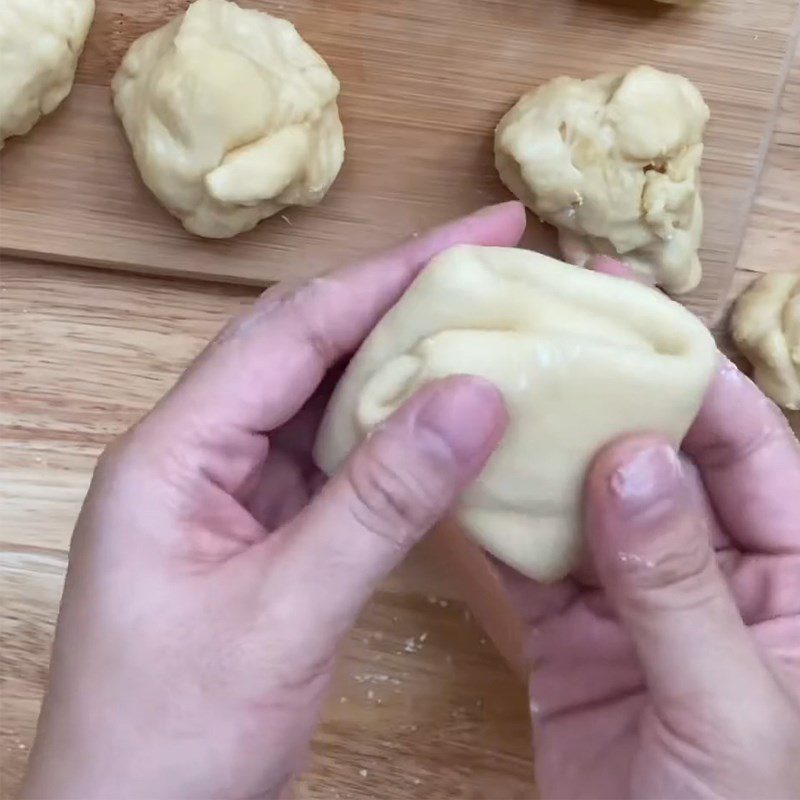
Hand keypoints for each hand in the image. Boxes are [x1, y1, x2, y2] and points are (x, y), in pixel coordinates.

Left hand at [21, 203, 523, 799]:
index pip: (294, 329)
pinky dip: (391, 430)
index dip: (391, 272)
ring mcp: (229, 486)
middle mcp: (196, 450)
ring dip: (399, 362)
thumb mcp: (285, 615)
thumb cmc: (173, 738)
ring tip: (480, 327)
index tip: (478, 232)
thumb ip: (380, 504)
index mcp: (173, 451)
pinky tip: (443, 418)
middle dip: (399, 298)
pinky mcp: (261, 523)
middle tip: (492, 266)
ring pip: (323, 395)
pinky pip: (332, 453)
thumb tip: (473, 398)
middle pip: (307, 345)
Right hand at [505, 261, 799, 798]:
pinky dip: (500, 525)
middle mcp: (712, 571)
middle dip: (608, 396)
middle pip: (656, 462)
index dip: (695, 381)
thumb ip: (679, 585)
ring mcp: (634, 599)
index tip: (629, 319)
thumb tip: (635, 456)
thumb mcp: (730, 712)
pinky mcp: (573, 634)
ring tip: (494, 383)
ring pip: (586, 505)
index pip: (750, 451)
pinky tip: (461, 477)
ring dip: (543, 453)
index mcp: (790, 577)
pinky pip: (535, 565)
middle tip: (553, 323)